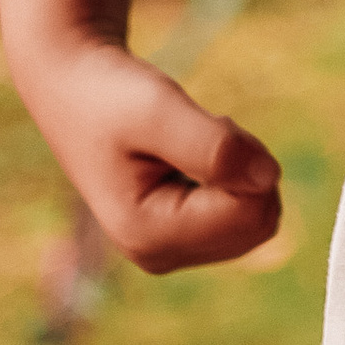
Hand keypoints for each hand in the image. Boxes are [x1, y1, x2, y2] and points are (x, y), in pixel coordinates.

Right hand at [18, 36, 281, 272]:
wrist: (74, 89)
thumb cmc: (112, 95)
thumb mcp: (159, 110)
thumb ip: (214, 146)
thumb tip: (269, 178)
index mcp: (147, 235)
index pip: (249, 213)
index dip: (247, 159)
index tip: (208, 124)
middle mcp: (157, 255)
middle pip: (259, 223)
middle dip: (246, 168)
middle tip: (199, 130)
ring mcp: (169, 251)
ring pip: (256, 219)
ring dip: (239, 170)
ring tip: (189, 141)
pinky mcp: (178, 239)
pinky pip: (243, 216)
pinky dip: (232, 178)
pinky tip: (189, 157)